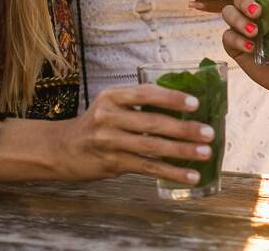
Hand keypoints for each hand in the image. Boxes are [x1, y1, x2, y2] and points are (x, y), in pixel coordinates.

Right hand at [53, 84, 214, 184]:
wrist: (60, 149)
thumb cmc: (95, 125)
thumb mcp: (110, 105)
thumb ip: (138, 104)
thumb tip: (182, 108)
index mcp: (112, 97)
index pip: (146, 94)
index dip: (171, 98)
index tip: (196, 103)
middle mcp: (109, 117)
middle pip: (153, 123)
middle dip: (184, 128)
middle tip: (209, 132)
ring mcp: (109, 142)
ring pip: (152, 147)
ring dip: (182, 151)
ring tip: (205, 153)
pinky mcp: (112, 163)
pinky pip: (147, 167)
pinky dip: (171, 172)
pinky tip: (190, 175)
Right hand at [221, 0, 268, 101]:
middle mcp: (250, 9)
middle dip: (245, 1)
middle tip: (258, 11)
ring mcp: (240, 26)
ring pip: (227, 13)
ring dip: (238, 20)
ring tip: (254, 31)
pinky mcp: (234, 45)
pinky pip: (227, 37)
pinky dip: (237, 40)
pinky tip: (251, 47)